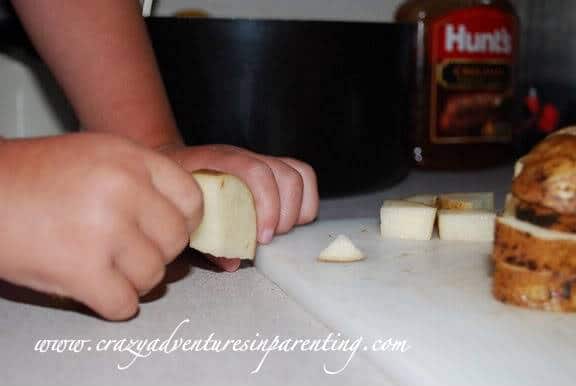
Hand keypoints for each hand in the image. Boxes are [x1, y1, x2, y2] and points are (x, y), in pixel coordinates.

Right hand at [0, 133, 201, 319]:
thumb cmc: (35, 176)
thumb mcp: (98, 155)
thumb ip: (142, 179)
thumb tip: (181, 215)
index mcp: (131, 159)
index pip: (192, 199)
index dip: (185, 221)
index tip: (170, 231)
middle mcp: (124, 190)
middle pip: (176, 240)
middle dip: (158, 252)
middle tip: (132, 251)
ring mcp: (104, 229)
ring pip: (154, 275)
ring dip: (133, 279)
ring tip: (107, 267)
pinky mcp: (80, 269)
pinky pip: (125, 303)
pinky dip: (113, 303)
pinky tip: (96, 288)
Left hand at [159, 144, 318, 251]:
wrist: (173, 160)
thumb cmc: (176, 187)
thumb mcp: (182, 212)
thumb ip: (205, 240)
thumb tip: (232, 262)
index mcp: (219, 161)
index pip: (256, 172)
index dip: (267, 205)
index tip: (263, 238)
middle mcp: (246, 155)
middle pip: (285, 175)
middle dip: (284, 215)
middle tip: (267, 239)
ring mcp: (261, 159)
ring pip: (299, 174)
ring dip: (297, 209)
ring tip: (279, 230)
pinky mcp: (273, 167)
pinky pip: (302, 177)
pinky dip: (304, 202)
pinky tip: (288, 221)